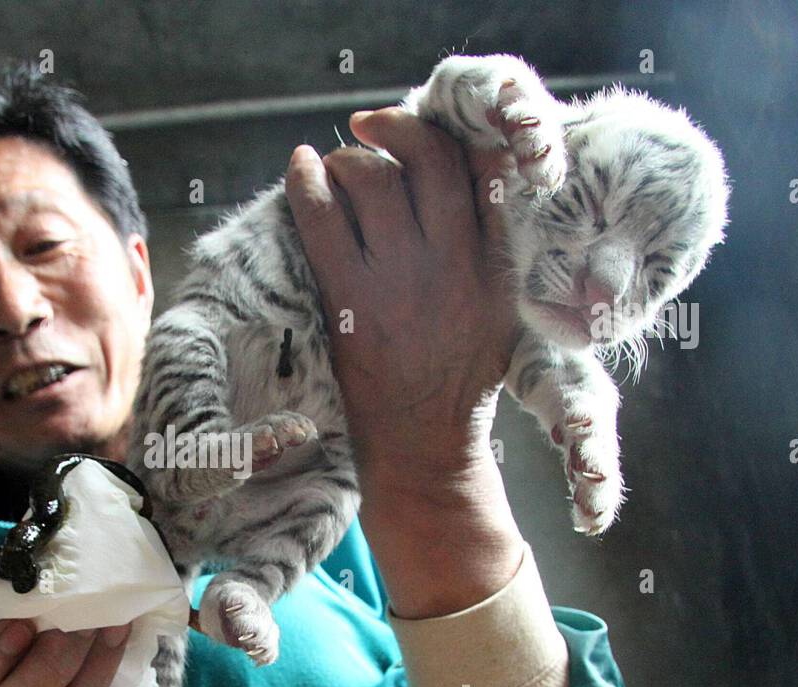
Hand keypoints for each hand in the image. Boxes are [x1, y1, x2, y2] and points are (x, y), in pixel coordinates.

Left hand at [284, 108, 523, 616]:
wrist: (427, 450)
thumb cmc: (458, 383)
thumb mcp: (498, 314)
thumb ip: (488, 251)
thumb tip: (474, 183)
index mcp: (493, 263)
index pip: (477, 171)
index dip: (441, 136)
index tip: (417, 130)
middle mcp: (453, 264)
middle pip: (425, 160)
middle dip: (393, 129)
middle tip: (367, 126)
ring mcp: (401, 282)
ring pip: (372, 180)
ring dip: (347, 159)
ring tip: (334, 165)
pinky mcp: (354, 303)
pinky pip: (323, 223)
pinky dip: (306, 185)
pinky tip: (300, 169)